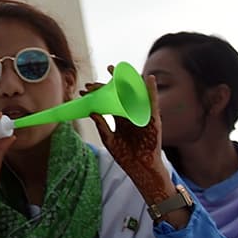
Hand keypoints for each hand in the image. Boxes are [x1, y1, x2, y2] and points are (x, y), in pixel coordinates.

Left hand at [90, 67, 171, 198]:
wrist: (140, 168)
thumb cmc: (125, 156)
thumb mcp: (109, 140)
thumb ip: (102, 125)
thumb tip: (92, 111)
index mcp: (120, 117)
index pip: (108, 101)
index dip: (98, 93)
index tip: (85, 89)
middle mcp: (130, 113)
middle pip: (120, 94)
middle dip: (109, 84)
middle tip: (97, 77)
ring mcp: (141, 115)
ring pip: (134, 94)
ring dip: (128, 81)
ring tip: (118, 69)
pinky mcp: (152, 119)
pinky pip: (152, 102)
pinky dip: (151, 90)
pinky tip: (149, 79)